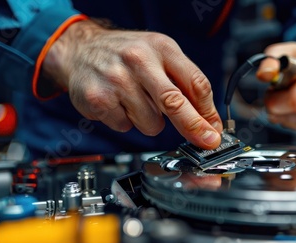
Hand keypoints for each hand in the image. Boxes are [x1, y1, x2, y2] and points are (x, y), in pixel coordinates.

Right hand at [42, 20, 221, 149]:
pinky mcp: (98, 99)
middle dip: (194, 127)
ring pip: (151, 123)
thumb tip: (208, 120)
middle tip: (206, 142)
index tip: (215, 130)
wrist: (81, 49)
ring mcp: (117, 79)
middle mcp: (139, 60)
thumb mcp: (160, 55)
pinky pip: (126, 126)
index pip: (195, 83)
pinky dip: (126, 121)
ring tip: (136, 101)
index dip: (209, 112)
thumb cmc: (127, 55)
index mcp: (162, 48)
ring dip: (150, 121)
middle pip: (175, 102)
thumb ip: (185, 83)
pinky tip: (118, 103)